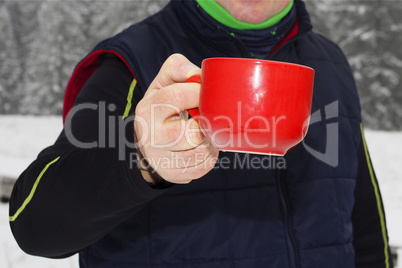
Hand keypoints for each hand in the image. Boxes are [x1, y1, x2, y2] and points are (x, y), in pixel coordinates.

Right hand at [134, 54, 218, 183]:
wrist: (148, 142)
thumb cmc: (161, 109)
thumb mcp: (162, 84)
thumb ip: (177, 69)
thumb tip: (197, 74)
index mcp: (147, 110)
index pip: (177, 96)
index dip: (199, 92)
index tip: (205, 93)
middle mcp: (151, 137)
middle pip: (192, 133)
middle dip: (207, 123)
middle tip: (208, 117)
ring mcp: (161, 159)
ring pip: (202, 152)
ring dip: (212, 141)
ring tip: (206, 132)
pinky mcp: (173, 174)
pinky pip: (203, 167)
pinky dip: (209, 156)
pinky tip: (202, 147)